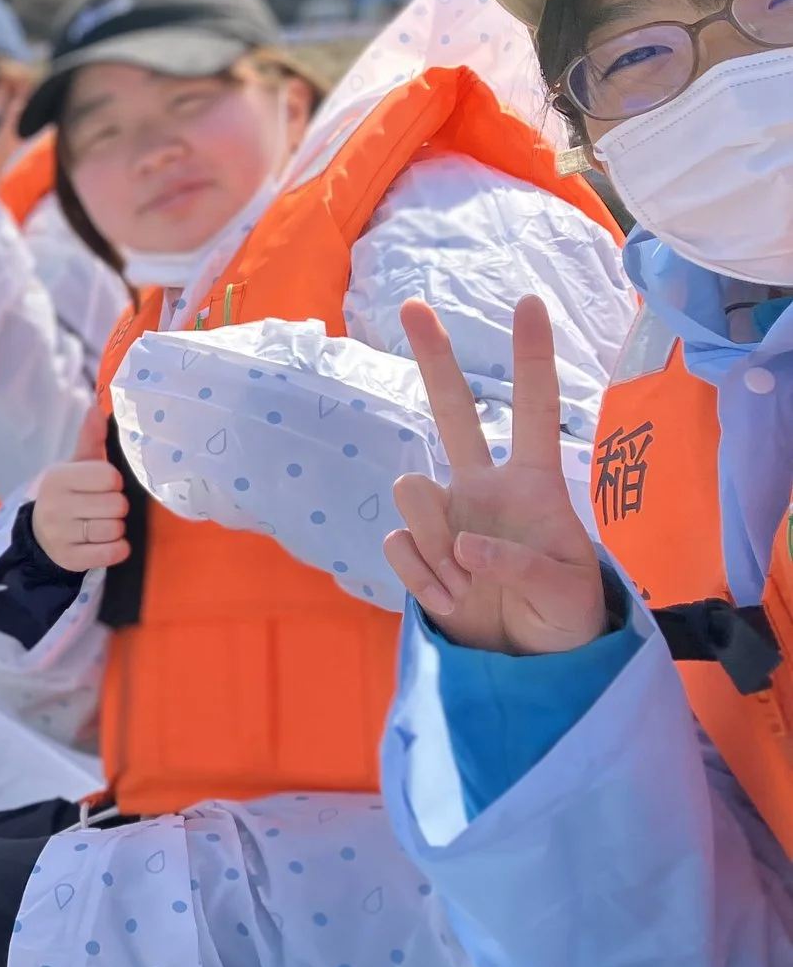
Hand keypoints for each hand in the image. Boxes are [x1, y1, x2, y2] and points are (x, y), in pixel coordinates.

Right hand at [30, 397, 129, 570]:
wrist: (39, 534)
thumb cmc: (66, 495)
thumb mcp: (74, 466)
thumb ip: (89, 440)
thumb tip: (97, 408)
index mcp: (58, 478)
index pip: (109, 477)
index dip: (112, 482)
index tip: (102, 486)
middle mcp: (56, 506)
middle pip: (117, 505)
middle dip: (116, 507)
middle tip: (103, 507)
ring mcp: (61, 536)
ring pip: (115, 530)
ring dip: (116, 528)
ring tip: (101, 524)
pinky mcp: (70, 560)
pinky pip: (113, 553)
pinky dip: (117, 548)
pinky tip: (106, 542)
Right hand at [382, 296, 603, 654]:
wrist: (523, 662)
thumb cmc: (562, 616)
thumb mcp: (566, 593)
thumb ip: (522, 563)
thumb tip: (467, 543)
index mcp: (532, 485)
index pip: (535, 412)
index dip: (532, 359)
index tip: (529, 304)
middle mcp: (483, 487)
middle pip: (454, 413)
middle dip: (435, 359)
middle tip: (413, 306)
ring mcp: (445, 516)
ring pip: (414, 495)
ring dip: (438, 546)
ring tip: (470, 587)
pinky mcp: (416, 550)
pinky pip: (400, 547)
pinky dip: (426, 580)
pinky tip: (453, 599)